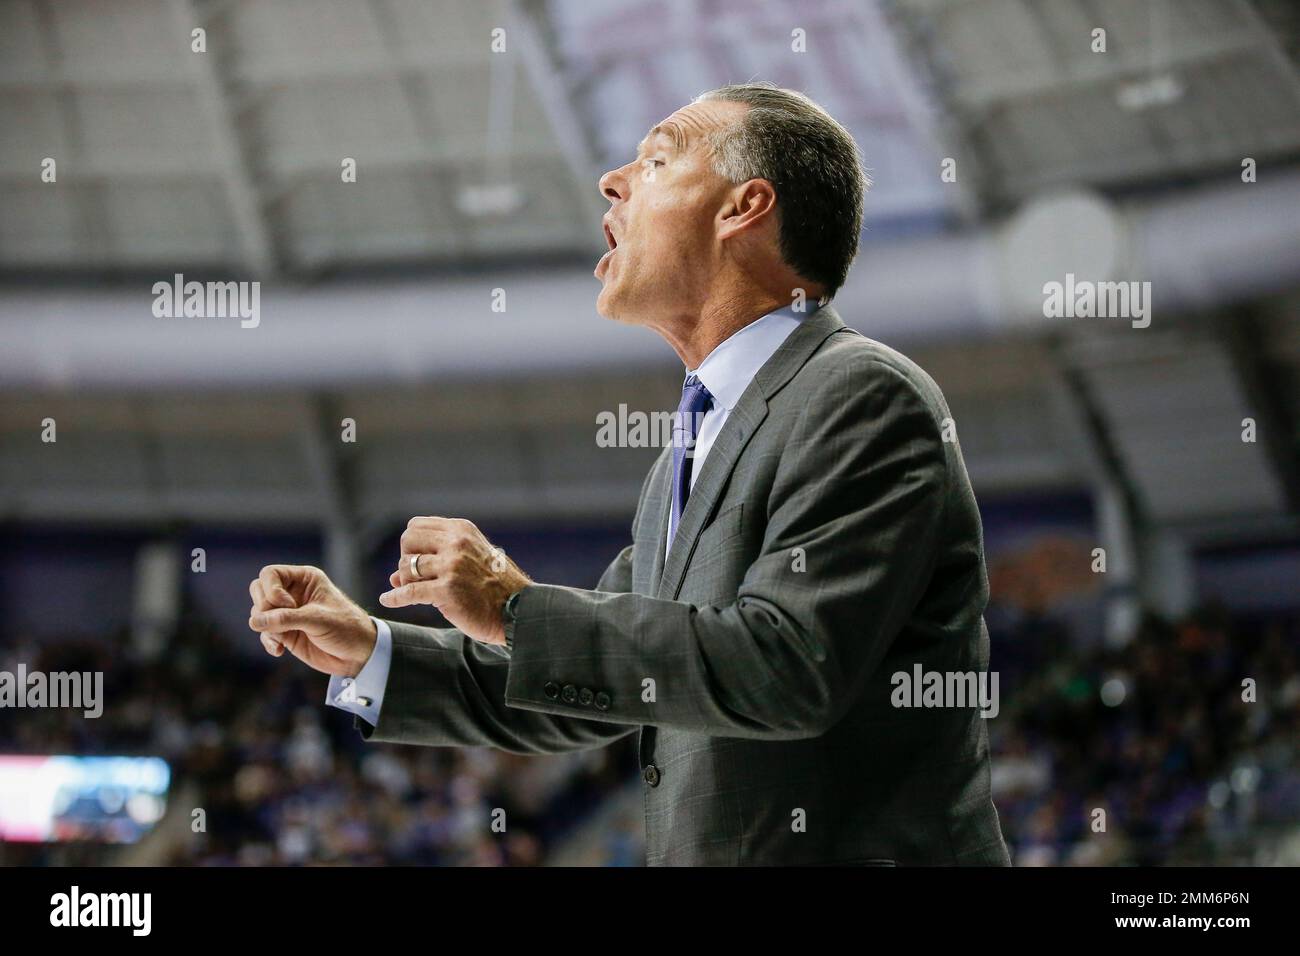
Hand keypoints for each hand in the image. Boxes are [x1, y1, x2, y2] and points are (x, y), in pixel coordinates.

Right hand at [248, 565, 376, 676]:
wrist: (358, 655)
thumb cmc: (346, 628)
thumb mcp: (318, 620)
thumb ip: (286, 619)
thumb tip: (254, 622)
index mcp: (305, 579)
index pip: (270, 574)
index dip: (271, 590)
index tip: (288, 605)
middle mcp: (293, 593)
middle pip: (259, 591)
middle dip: (263, 608)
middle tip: (280, 622)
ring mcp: (288, 613)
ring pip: (259, 613)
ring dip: (266, 627)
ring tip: (282, 638)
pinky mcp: (286, 633)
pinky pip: (264, 633)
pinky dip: (268, 641)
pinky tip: (279, 651)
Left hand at [379, 517, 530, 644]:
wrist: (519, 610)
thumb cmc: (496, 587)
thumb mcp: (471, 561)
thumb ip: (438, 561)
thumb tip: (395, 576)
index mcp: (462, 530)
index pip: (416, 526)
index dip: (411, 544)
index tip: (417, 559)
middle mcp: (456, 543)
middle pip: (407, 541)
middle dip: (405, 558)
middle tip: (415, 575)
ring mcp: (451, 567)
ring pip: (407, 567)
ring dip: (406, 580)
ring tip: (418, 590)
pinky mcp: (446, 591)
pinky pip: (409, 592)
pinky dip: (394, 598)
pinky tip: (386, 601)